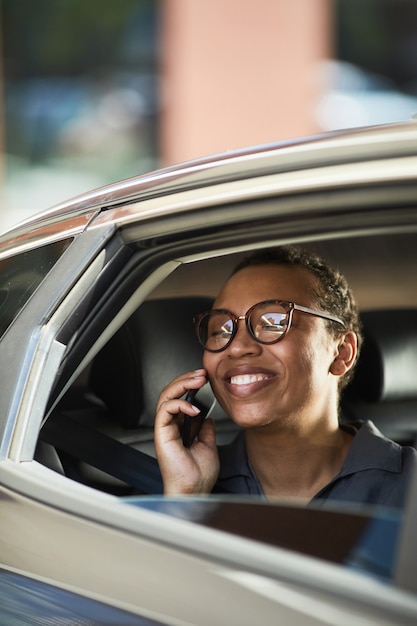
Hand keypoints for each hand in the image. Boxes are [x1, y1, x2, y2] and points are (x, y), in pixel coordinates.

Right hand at [154, 369, 219, 494]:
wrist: (194, 490)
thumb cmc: (198, 476)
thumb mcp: (208, 446)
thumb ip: (206, 430)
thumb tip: (208, 418)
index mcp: (180, 428)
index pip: (180, 398)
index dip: (191, 386)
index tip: (206, 379)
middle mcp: (171, 426)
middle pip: (171, 393)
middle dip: (186, 380)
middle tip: (201, 374)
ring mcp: (165, 429)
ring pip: (166, 397)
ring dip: (182, 385)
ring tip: (198, 380)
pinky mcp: (162, 434)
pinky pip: (165, 410)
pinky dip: (180, 404)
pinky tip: (195, 408)